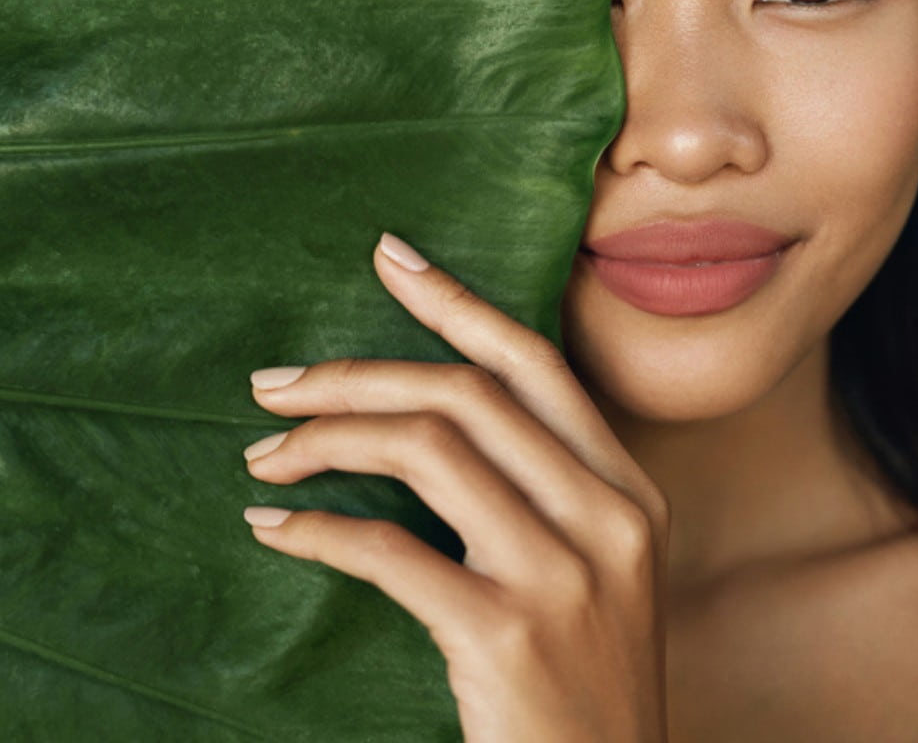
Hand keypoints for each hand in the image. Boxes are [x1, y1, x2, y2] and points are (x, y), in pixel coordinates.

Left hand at [242, 232, 670, 742]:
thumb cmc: (585, 682)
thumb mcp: (595, 567)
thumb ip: (541, 487)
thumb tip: (431, 411)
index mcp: (629, 489)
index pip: (533, 363)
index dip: (455, 302)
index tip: (388, 258)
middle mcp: (608, 517)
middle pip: (466, 396)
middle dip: (355, 374)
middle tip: (275, 383)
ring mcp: (563, 576)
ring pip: (426, 453)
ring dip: (326, 442)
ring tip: (266, 456)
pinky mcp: (507, 638)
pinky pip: (390, 552)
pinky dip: (319, 531)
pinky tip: (275, 531)